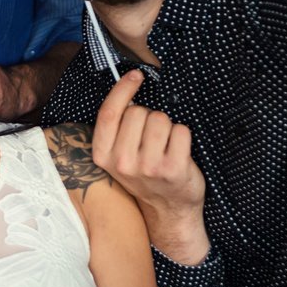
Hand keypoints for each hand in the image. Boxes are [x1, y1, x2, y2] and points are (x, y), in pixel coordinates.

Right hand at [92, 70, 209, 264]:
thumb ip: (117, 127)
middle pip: (138, 112)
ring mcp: (148, 167)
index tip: (135, 76)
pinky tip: (178, 153)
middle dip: (149, 117)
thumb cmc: (145, 175)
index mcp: (103, 156)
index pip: (109, 113)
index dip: (122, 89)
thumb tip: (128, 86)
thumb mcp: (118, 155)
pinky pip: (181, 131)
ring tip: (165, 147)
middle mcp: (122, 162)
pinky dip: (183, 137)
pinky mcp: (172, 169)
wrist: (168, 210)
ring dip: (167, 127)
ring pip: (160, 119)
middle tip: (152, 139)